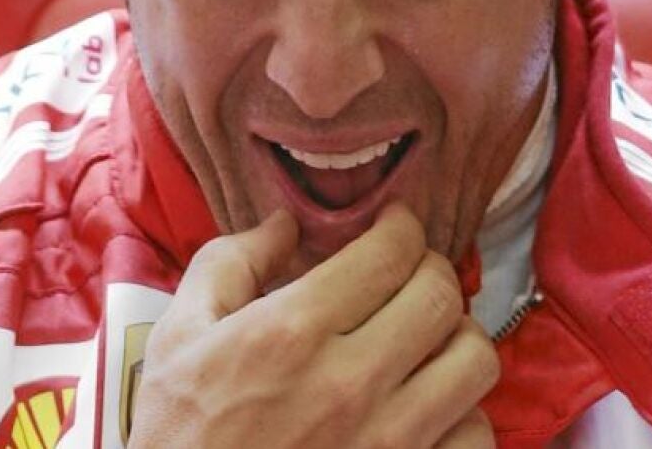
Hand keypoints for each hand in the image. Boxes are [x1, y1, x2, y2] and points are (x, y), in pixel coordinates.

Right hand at [126, 204, 499, 447]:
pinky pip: (475, 437)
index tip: (394, 228)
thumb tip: (286, 224)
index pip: (391, 252)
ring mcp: (387, 441)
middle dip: (432, 272)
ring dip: (456, 341)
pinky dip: (463, 417)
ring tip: (428, 341)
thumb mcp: (176, 339)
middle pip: (442, 297)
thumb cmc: (177, 435)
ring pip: (475, 363)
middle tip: (411, 276)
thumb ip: (228, 265)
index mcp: (291, 332)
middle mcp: (349, 382)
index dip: (401, 227)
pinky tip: (432, 410)